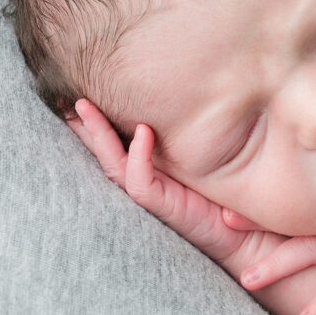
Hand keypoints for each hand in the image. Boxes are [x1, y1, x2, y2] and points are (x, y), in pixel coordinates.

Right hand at [67, 98, 281, 265]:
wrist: (252, 235)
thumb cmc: (236, 194)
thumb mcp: (217, 154)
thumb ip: (205, 128)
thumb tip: (205, 79)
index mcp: (154, 165)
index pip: (118, 137)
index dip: (99, 115)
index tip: (86, 84)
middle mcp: (146, 177)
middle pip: (104, 147)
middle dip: (82, 122)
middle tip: (63, 92)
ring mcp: (153, 193)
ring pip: (113, 162)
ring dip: (98, 134)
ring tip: (83, 105)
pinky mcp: (165, 206)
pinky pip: (140, 182)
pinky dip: (139, 156)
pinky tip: (143, 132)